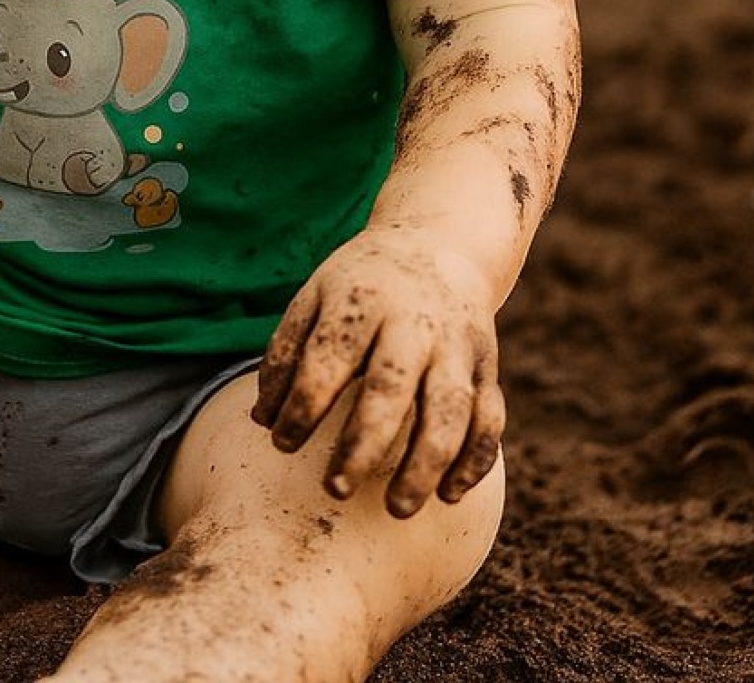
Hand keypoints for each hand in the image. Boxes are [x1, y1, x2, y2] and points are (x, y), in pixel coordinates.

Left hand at [252, 227, 504, 518]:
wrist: (438, 243)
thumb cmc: (361, 285)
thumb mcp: (315, 296)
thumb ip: (285, 353)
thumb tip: (263, 421)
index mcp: (361, 302)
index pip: (326, 360)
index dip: (301, 407)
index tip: (281, 444)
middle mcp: (413, 323)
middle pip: (391, 387)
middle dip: (363, 444)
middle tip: (335, 490)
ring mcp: (456, 345)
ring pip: (451, 410)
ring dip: (426, 464)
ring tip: (396, 509)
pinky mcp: (486, 365)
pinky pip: (490, 419)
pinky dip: (475, 460)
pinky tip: (449, 495)